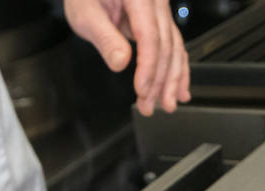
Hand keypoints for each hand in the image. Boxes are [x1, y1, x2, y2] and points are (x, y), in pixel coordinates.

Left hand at [63, 0, 190, 115]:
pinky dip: (177, 68)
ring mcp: (160, 10)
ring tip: (167, 104)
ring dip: (172, 79)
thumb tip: (120, 62)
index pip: (151, 37)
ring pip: (174, 48)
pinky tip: (179, 88)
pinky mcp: (159, 20)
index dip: (149, 67)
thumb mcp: (85, 13)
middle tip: (150, 106)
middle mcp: (156, 1)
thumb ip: (104, 37)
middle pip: (166, 46)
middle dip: (160, 81)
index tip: (142, 90)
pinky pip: (173, 45)